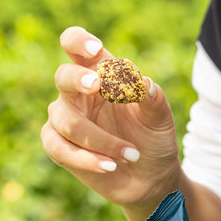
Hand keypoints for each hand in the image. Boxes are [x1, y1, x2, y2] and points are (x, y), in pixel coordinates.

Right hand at [41, 27, 180, 220]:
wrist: (150, 178)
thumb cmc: (153, 140)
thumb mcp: (161, 120)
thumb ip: (154, 101)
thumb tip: (146, 84)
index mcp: (101, 74)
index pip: (77, 46)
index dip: (79, 42)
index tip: (95, 50)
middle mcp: (78, 93)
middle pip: (64, 76)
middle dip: (78, 79)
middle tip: (96, 84)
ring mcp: (65, 119)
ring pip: (67, 121)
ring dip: (101, 140)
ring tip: (132, 155)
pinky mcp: (59, 146)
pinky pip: (60, 148)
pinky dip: (87, 159)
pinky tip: (110, 166)